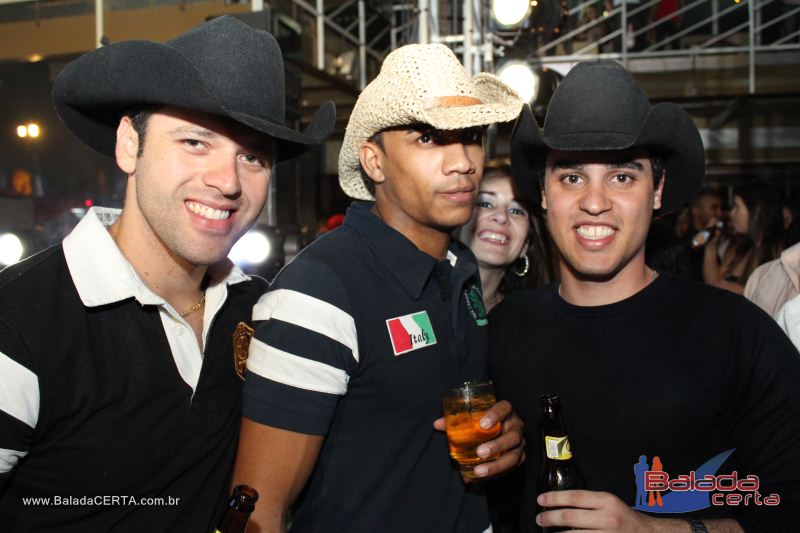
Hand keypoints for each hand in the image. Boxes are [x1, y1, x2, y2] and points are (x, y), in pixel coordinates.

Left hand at [433, 399, 525, 480]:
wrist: (497, 430)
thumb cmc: (482, 421)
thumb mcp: (471, 418)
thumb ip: (455, 420)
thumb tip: (437, 424)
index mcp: (506, 411)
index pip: (505, 408)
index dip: (496, 415)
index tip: (482, 424)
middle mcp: (516, 426)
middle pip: (513, 436)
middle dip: (497, 445)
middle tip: (480, 452)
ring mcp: (520, 443)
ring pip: (514, 455)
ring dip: (497, 465)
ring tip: (478, 471)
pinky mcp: (519, 457)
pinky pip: (512, 468)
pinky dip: (496, 473)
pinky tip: (480, 477)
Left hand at [536, 490, 664, 531]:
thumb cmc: (626, 518)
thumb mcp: (611, 503)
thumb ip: (590, 502)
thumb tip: (561, 504)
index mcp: (607, 501)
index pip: (575, 497)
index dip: (554, 498)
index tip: (540, 500)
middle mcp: (607, 518)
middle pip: (570, 516)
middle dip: (550, 518)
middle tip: (539, 518)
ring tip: (546, 531)